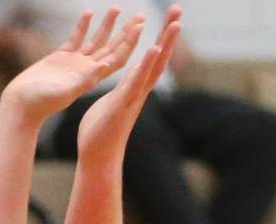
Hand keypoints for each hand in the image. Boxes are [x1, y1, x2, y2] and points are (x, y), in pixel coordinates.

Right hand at [0, 7, 144, 126]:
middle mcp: (85, 70)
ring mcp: (73, 63)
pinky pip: (75, 39)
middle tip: (140, 16)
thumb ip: (84, 79)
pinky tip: (89, 13)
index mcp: (90, 78)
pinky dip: (83, 26)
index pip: (117, 58)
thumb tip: (106, 64)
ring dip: (107, 25)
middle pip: (111, 48)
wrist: (20, 105)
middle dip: (126, 32)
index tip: (140, 27)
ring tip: (117, 8)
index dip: (130, 43)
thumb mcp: (65, 92)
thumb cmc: (41, 102)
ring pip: (95, 41)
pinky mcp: (59, 58)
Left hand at [74, 5, 182, 162]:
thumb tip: (125, 83)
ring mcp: (133, 97)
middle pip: (158, 57)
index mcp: (133, 86)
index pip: (150, 58)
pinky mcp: (122, 105)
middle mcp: (138, 90)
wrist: (97, 156)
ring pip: (152, 67)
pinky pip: (135, 82)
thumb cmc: (101, 130)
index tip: (170, 17)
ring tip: (175, 24)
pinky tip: (152, 50)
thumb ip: (121, 89)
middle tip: (178, 9)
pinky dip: (144, 66)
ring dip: (163, 45)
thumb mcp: (112, 102)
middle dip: (168, 33)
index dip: (161, 37)